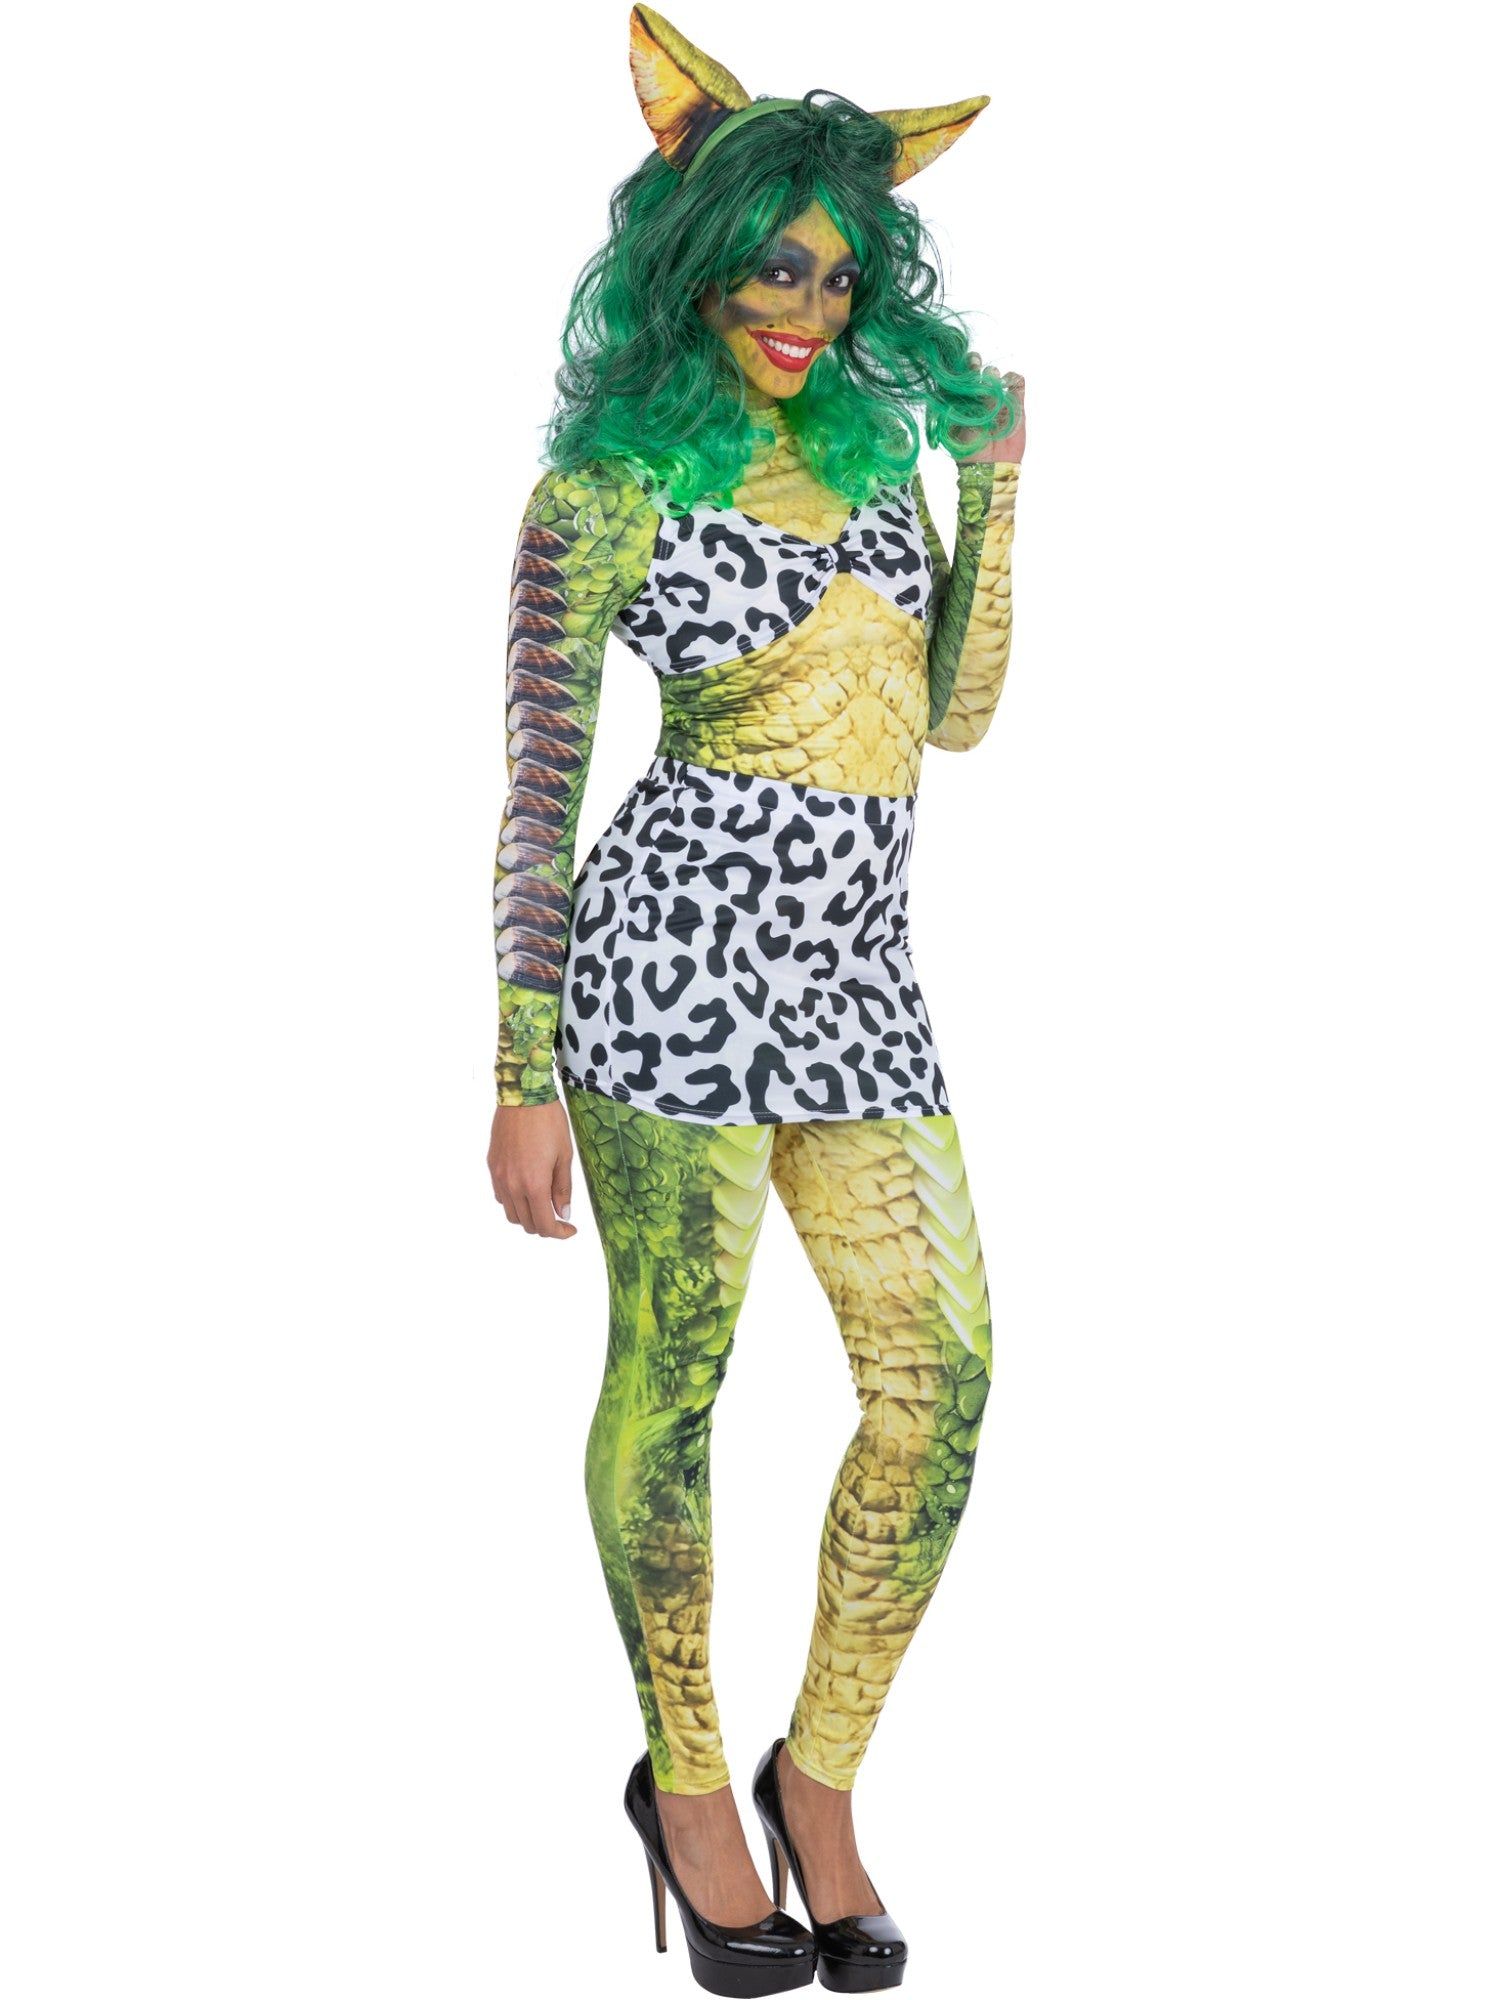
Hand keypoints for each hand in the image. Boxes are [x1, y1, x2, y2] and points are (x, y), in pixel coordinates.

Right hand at [488, 1099, 577, 1238]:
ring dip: (528, 1216)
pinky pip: (500, 1196)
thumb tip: (563, 1213)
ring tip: (543, 1205)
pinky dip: (514, 1202)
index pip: (544, 1224)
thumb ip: (563, 1188)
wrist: (523, 1096)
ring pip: (511, 1213)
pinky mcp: (492, 1166)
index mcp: (534, 1184)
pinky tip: (526, 1191)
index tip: (570, 1229)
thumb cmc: (548, 1122)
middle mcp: (512, 1185)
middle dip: (544, 1226)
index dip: (559, 1233)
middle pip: (526, 1223)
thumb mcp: (564, 1156)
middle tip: (559, 1218)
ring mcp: (499, 1176)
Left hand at [951, 361, 1025, 465]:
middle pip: (973, 371)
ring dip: (992, 375)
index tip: (953, 369)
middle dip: (972, 364)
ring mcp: (996, 398)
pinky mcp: (1015, 403)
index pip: (954, 379)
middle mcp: (976, 397)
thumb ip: (960, 409)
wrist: (993, 468)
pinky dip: (1015, 379)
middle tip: (974, 363)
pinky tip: (1011, 386)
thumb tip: (963, 390)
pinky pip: (1016, 383)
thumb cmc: (970, 453)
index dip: (954, 370)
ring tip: (992, 384)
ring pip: (994, 374)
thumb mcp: (958, 431)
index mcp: (957, 402)